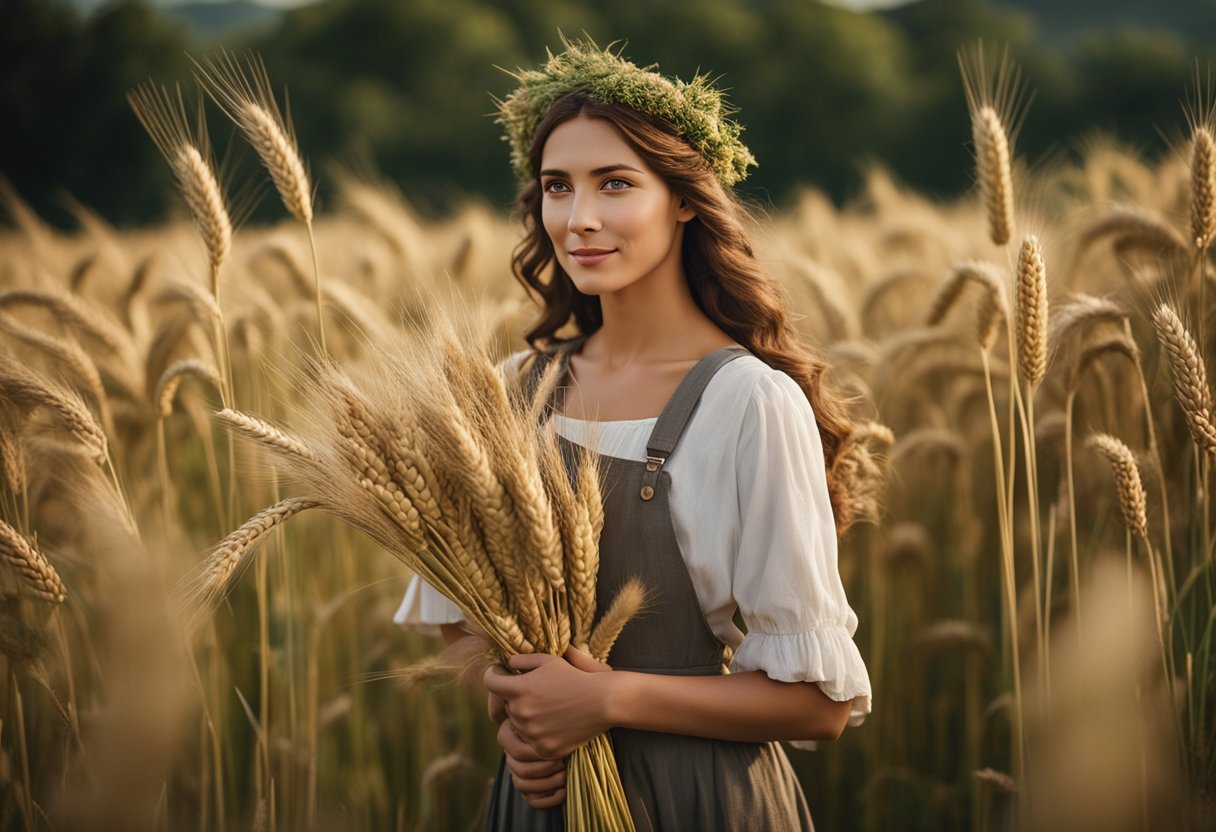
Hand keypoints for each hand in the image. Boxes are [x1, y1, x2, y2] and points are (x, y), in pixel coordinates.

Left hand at [483, 646, 614, 761]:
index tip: (499, 673)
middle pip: (507, 706)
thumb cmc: (576, 677)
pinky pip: (532, 742)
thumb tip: (508, 664)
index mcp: (519, 689)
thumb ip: (523, 660)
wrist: (602, 702)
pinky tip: (557, 723)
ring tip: (550, 708)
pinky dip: (540, 734)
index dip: (493, 675)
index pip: (490, 682)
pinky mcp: (543, 749)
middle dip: (517, 698)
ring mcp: (531, 733)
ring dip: (528, 717)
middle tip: (538, 692)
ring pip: (519, 725)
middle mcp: (521, 712)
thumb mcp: (549, 660)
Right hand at [498, 715, 566, 808]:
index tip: (558, 751)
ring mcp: (517, 773)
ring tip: (564, 775)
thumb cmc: (555, 718)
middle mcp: (509, 755)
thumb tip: (538, 725)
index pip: (517, 752)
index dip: (537, 755)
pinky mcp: (528, 788)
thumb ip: (539, 716)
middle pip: (519, 770)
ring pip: (523, 787)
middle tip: (563, 763)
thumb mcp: (546, 712)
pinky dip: (548, 800)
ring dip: (547, 784)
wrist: (563, 729)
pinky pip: (532, 800)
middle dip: (544, 769)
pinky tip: (563, 791)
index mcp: (507, 735)